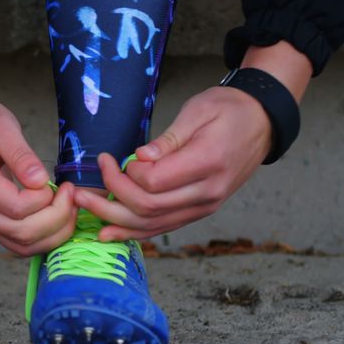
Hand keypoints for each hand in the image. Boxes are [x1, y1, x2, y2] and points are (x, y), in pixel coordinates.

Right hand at [0, 100, 77, 254]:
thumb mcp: (0, 124)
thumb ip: (21, 154)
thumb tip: (40, 182)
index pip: (16, 208)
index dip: (45, 200)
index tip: (60, 183)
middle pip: (21, 232)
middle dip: (57, 219)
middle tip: (71, 195)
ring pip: (21, 245)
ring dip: (53, 234)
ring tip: (70, 208)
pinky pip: (18, 244)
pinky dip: (43, 238)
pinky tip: (57, 218)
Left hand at [76, 87, 268, 240]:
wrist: (262, 123)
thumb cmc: (229, 110)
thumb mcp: (199, 111)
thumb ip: (169, 139)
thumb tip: (139, 158)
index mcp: (208, 163)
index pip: (153, 183)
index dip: (124, 175)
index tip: (110, 159)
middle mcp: (208, 192)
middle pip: (147, 208)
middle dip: (108, 200)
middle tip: (81, 187)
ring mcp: (205, 206)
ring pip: (152, 224)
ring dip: (114, 220)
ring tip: (84, 209)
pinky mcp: (199, 210)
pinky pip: (163, 228)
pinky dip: (133, 232)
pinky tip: (109, 232)